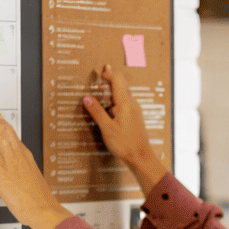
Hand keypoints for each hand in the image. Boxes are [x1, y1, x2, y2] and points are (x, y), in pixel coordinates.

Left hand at [0, 113, 71, 228]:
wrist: (42, 208)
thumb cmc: (39, 198)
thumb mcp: (32, 178)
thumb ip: (23, 170)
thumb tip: (17, 171)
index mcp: (26, 156)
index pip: (12, 133)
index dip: (1, 124)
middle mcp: (18, 155)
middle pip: (4, 130)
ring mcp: (9, 162)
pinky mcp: (0, 172)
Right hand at [84, 65, 166, 195]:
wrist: (140, 157)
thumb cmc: (125, 144)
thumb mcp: (107, 127)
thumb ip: (96, 111)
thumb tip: (87, 98)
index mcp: (125, 103)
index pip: (118, 80)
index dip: (109, 74)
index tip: (101, 71)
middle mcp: (132, 104)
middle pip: (120, 86)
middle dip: (108, 83)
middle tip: (97, 86)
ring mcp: (135, 110)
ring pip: (122, 96)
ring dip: (111, 94)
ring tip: (100, 100)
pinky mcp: (135, 117)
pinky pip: (125, 104)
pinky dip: (115, 103)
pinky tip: (108, 113)